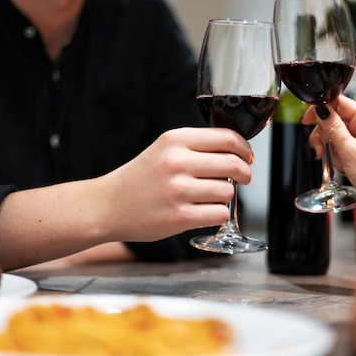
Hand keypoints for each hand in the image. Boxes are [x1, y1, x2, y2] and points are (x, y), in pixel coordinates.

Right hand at [0, 127, 252, 269]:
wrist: (108, 206)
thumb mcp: (164, 150)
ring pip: (229, 191)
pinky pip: (219, 213)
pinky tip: (204, 211)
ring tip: (209, 197)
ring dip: (226, 196)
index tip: (248, 157)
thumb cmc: (140, 179)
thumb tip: (237, 152)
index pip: (227, 138)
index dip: (245, 149)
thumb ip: (196, 147)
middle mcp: (177, 162)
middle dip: (245, 173)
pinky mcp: (179, 217)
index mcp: (175, 140)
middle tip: (244, 178)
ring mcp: (178, 190)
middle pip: (234, 164)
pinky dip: (217, 213)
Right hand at [301, 95, 355, 219]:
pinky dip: (337, 154)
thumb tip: (321, 110)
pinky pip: (340, 144)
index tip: (307, 121)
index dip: (319, 109)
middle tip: (320, 149)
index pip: (337, 101)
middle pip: (333, 118)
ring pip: (334, 132)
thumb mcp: (350, 151)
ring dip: (329, 147)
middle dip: (323, 134)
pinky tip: (342, 164)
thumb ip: (333, 128)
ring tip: (336, 160)